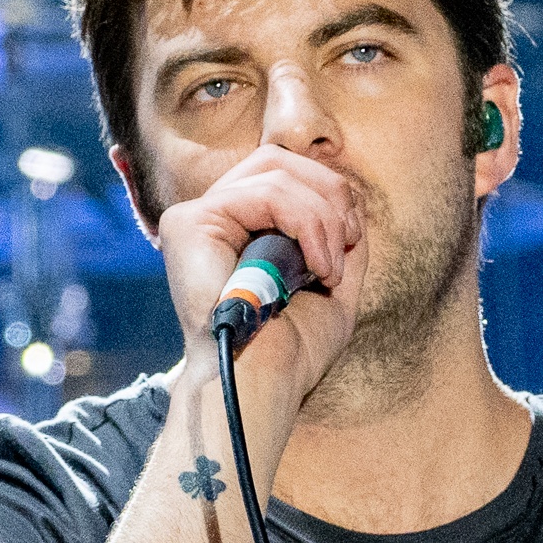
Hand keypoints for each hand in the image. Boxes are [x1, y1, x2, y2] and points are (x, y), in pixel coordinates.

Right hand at [156, 141, 364, 414]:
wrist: (264, 384)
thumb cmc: (293, 348)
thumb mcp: (332, 279)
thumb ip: (338, 235)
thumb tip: (350, 197)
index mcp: (238, 227)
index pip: (284, 172)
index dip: (329, 192)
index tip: (353, 238)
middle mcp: (213, 217)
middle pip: (278, 159)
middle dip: (329, 192)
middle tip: (348, 241)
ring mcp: (195, 216)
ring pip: (276, 173)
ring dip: (322, 218)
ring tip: (329, 268)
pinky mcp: (189, 223)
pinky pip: (265, 193)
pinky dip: (305, 224)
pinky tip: (315, 267)